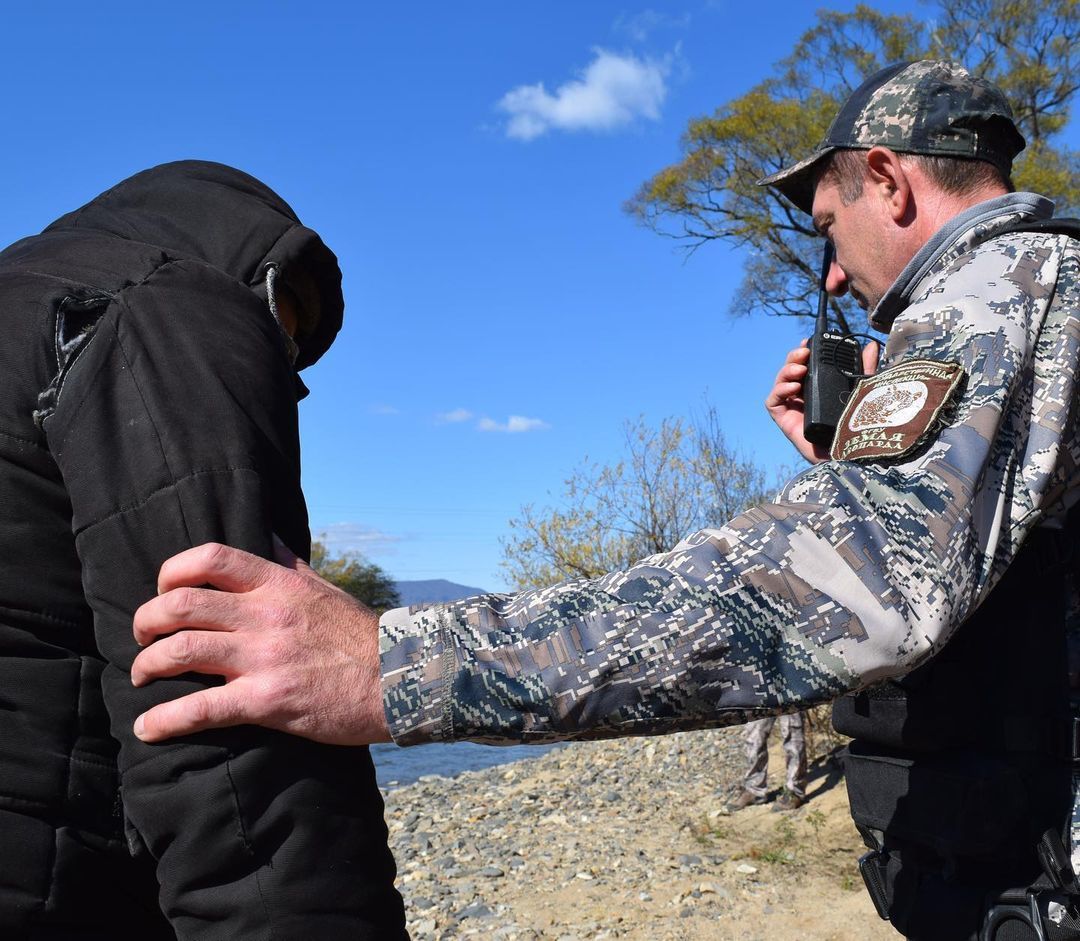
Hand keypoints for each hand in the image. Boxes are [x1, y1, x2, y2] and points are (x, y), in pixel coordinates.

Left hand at [130, 538, 391, 745]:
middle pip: (181, 605)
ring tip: (142, 677)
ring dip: (147, 666)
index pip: (210, 558)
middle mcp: (267, 615)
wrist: (398, 681)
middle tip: (143, 639)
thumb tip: (268, 535)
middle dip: (146, 622)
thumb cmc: (359, 636)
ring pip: (181, 651)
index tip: (163, 593)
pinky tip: (147, 728)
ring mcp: (265, 657)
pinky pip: (201, 709)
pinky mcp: (268, 700)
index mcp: (280, 584)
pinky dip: (164, 721)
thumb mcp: (324, 588)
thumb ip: (288, 564)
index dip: (172, 572)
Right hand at [765, 338, 878, 462]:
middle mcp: (804, 397)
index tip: (809, 343)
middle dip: (794, 358)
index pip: (807, 366)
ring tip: (799, 369)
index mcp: (820, 389)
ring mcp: (793, 409)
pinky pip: (773, 401)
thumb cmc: (855, 428)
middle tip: (804, 352)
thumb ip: (865, 369)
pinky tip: (793, 387)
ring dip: (786, 371)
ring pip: (780, 383)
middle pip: (791, 371)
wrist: (848, 456)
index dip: (804, 353)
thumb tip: (870, 346)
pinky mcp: (784, 420)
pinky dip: (779, 390)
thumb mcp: (862, 391)